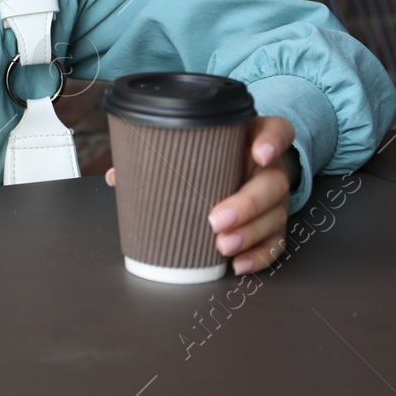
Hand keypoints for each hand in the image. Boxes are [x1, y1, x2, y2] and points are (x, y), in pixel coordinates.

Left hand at [104, 115, 296, 274]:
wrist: (245, 164)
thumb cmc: (213, 154)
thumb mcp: (196, 143)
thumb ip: (159, 153)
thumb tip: (118, 176)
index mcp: (253, 137)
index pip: (276, 131)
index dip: (271, 141)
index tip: (258, 153)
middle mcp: (270, 168)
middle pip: (272, 182)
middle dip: (246, 204)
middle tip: (215, 219)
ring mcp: (275, 198)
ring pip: (275, 216)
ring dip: (249, 234)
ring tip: (222, 246)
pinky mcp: (274, 224)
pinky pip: (275, 242)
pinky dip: (259, 256)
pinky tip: (239, 264)